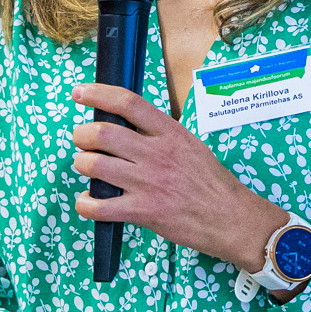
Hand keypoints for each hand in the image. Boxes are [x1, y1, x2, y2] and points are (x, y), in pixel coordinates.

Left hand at [71, 84, 284, 272]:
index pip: (128, 103)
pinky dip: (84, 203)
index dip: (98, 94)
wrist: (230, 218)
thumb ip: (159, 134)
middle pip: (103, 133)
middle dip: (81, 134)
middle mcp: (156, 154)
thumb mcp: (190, 145)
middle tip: (80, 139)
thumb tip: (125, 124)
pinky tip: (88, 200)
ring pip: (95, 165)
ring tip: (85, 166)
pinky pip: (99, 206)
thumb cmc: (210, 182)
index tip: (80, 93)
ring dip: (81, 164)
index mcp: (170, 133)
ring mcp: (148, 184)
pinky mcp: (143, 212)